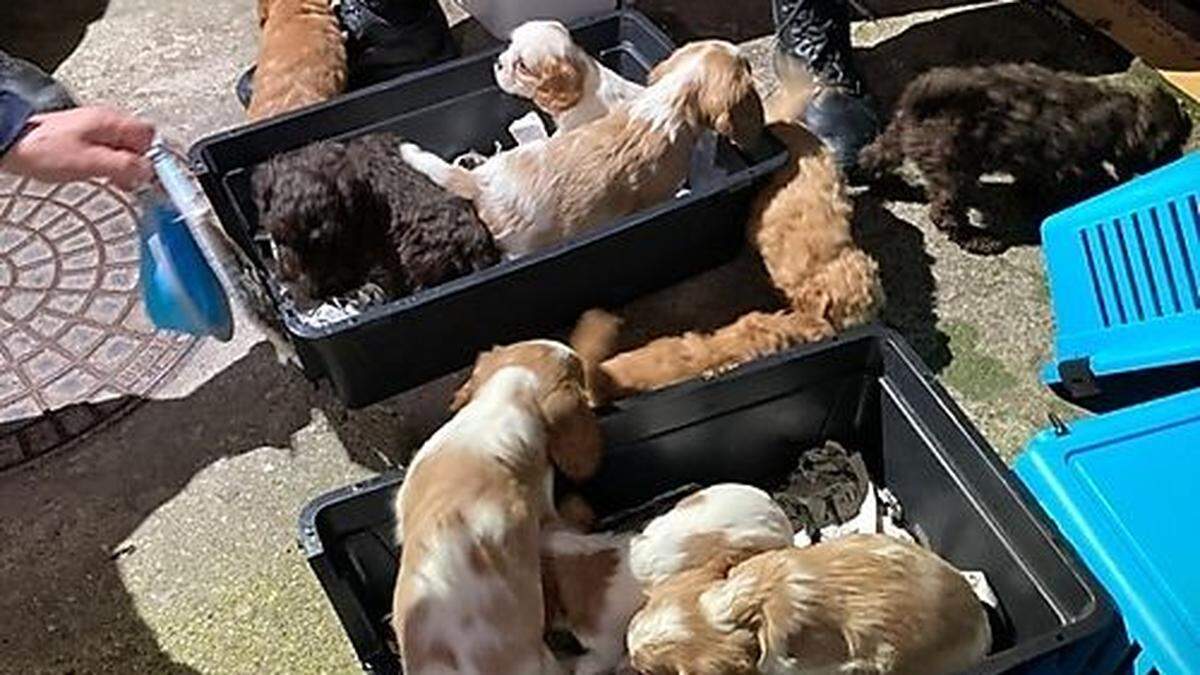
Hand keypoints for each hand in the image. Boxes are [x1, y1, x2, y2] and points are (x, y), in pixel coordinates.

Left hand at [0, 106, 154, 190]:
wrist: (8, 144)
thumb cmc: (42, 149)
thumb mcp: (90, 162)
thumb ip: (124, 166)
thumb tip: (149, 172)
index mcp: (111, 122)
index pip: (150, 136)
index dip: (158, 158)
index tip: (160, 179)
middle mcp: (104, 121)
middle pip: (139, 142)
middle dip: (144, 164)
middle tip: (143, 185)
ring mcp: (92, 129)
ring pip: (124, 147)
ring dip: (129, 167)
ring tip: (126, 185)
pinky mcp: (81, 139)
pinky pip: (109, 151)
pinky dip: (114, 166)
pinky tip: (108, 178)